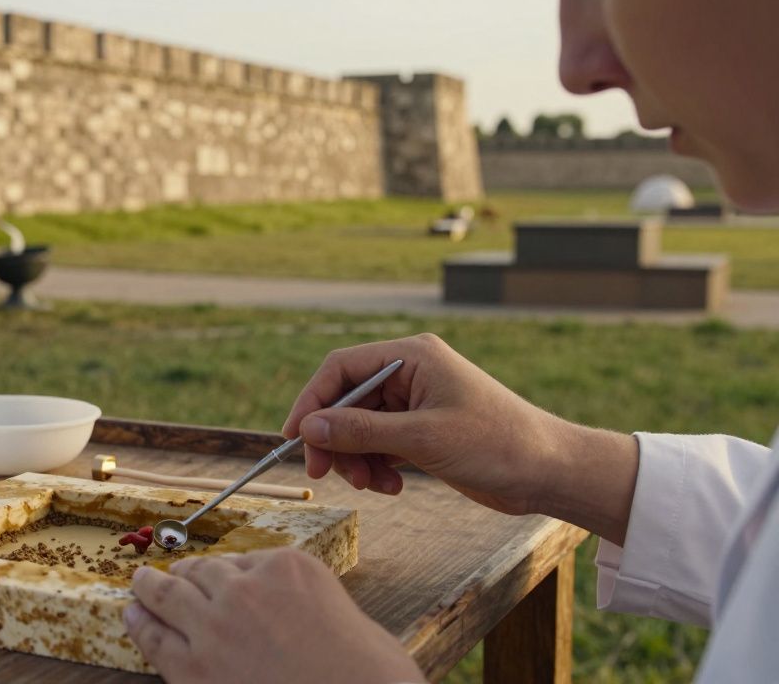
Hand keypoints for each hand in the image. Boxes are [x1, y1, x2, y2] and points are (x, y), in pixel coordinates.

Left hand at [127, 548, 424, 683]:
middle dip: (185, 572)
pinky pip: (155, 638)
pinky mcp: (194, 668)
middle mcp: (246, 588)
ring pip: (169, 595)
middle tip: (168, 572)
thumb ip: (309, 602)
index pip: (243, 563)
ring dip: (149, 586)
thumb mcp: (347, 616)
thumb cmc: (368, 676)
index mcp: (287, 567)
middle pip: (202, 572)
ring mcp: (216, 626)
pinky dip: (139, 623)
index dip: (226, 574)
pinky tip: (130, 615)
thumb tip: (292, 616)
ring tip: (137, 583)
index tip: (215, 577)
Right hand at [282, 333, 637, 542]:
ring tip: (371, 485)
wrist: (549, 472)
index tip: (294, 437)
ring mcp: (415, 402)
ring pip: (358, 427)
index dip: (311, 402)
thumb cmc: (498, 444)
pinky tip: (391, 486)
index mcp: (412, 356)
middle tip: (325, 473)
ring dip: (355, 458)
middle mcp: (410, 373)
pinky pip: (378, 444)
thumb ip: (362, 431)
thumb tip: (309, 426)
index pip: (341, 368)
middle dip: (333, 438)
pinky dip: (375, 466)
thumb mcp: (423, 438)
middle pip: (345, 400)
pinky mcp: (422, 430)